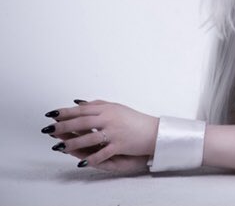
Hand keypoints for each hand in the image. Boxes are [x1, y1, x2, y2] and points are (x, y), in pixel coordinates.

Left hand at [43, 99, 157, 171]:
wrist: (153, 130)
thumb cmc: (133, 119)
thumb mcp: (116, 108)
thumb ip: (97, 105)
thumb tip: (77, 102)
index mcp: (107, 109)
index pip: (82, 109)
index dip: (66, 112)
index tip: (51, 114)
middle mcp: (109, 119)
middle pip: (83, 122)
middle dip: (64, 126)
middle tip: (49, 129)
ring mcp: (114, 132)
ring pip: (90, 137)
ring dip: (73, 143)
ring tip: (59, 147)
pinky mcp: (120, 145)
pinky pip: (103, 153)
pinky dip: (92, 158)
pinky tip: (81, 163)